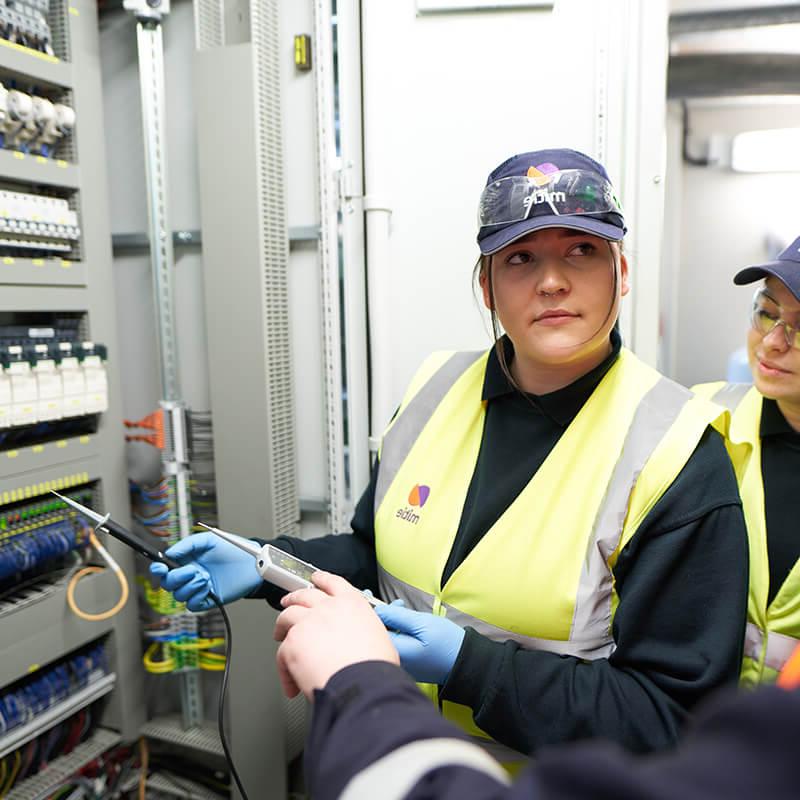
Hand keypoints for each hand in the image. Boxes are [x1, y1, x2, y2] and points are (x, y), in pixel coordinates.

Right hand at [148, 532, 262, 611]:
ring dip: (190, 586)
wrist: (253, 562)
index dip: (158, 569)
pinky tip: (208, 587)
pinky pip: (192, 605)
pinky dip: (197, 596)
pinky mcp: (208, 600)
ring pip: (179, 596)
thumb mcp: (209, 540)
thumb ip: (187, 545)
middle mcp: (190, 575)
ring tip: (205, 577)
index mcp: (187, 560)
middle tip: (192, 570)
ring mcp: (199, 588)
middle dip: (175, 578)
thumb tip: (169, 553)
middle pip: (168, 584)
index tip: (159, 567)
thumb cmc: (234, 549)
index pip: (164, 568)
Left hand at [274, 572, 398, 699]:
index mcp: (352, 604)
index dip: (322, 580)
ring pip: (287, 616)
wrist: (361, 685)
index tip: (316, 580)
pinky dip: (284, 667)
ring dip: (281, 624)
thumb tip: (361, 642)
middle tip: (289, 603)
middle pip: (304, 595)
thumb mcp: (380, 638)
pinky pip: (281, 653)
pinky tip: (290, 680)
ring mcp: (308, 622)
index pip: (333, 582)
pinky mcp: (293, 643)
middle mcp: (328, 608)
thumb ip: (364, 631)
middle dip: (294, 598)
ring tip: (279, 633)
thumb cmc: (374, 668)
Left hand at [374, 602, 464, 684]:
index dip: (368, 610)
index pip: (372, 629)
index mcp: (395, 651)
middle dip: (381, 614)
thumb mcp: (422, 624)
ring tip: (403, 607)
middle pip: (377, 634)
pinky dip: (398, 629)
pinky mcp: (407, 664)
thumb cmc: (446, 644)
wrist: (465, 664)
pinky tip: (407, 621)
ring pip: (388, 637)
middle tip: (390, 600)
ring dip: (391, 620)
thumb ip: (397, 617)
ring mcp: (400, 664)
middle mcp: (394, 660)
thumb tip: (377, 610)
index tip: (365, 595)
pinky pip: (396, 643)